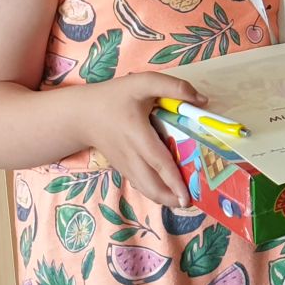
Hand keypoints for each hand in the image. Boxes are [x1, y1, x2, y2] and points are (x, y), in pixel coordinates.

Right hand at [75, 72, 202, 208]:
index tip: (187, 195)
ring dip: (163, 198)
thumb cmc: (115, 96)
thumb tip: (202, 101)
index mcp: (137, 134)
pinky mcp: (122, 167)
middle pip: (150, 184)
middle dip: (170, 197)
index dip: (173, 180)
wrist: (82, 114)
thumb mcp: (144, 82)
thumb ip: (174, 87)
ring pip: (144, 188)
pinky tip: (167, 191)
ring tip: (183, 200)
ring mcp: (124, 164)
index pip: (158, 161)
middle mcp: (130, 154)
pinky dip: (154, 191)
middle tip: (190, 202)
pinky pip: (139, 184)